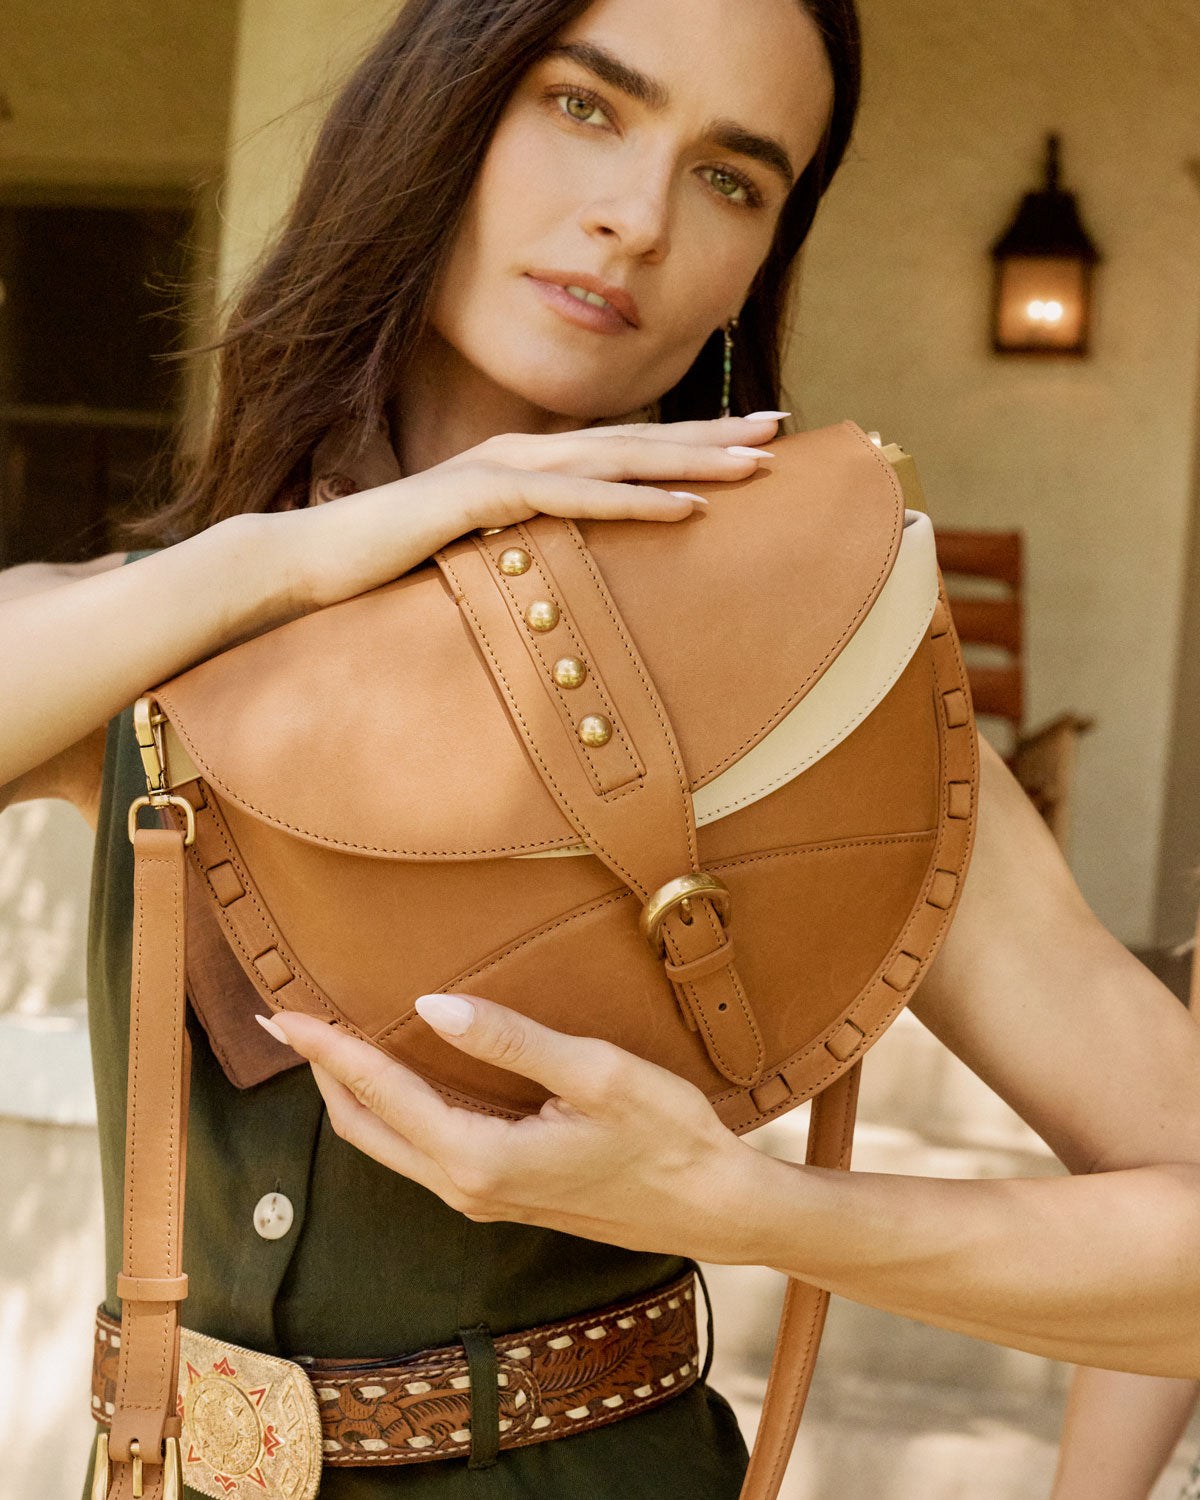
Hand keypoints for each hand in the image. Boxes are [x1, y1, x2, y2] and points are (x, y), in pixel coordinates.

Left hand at [261, 993, 771, 1262]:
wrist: (711, 1206)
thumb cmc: (665, 1136)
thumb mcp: (595, 1073)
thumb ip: (509, 1040)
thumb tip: (431, 1005)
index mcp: (481, 1157)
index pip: (381, 1091)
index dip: (327, 1046)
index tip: (282, 1010)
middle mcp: (467, 1186)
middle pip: (365, 1127)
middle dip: (319, 1072)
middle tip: (281, 1020)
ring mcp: (482, 1196)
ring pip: (388, 1143)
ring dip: (350, 1092)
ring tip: (324, 1042)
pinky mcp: (501, 1193)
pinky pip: (421, 1149)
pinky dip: (390, 1109)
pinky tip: (395, 1076)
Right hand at [280, 412, 783, 609]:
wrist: (305, 562)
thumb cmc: (385, 562)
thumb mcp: (471, 550)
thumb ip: (517, 545)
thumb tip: (559, 568)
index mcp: (521, 463)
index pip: (619, 448)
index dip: (687, 442)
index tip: (749, 441)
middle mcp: (520, 453)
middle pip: (635, 439)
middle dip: (713, 435)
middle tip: (783, 430)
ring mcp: (499, 468)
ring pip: (616, 459)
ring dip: (690, 461)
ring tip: (757, 464)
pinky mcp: (477, 497)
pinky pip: (570, 499)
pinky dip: (630, 501)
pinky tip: (683, 507)